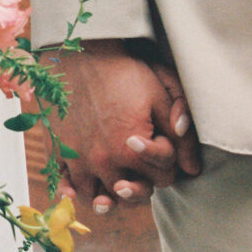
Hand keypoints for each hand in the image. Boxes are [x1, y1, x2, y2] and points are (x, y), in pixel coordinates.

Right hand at [47, 40, 201, 217]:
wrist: (79, 53)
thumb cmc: (123, 72)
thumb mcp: (161, 95)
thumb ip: (180, 134)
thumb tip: (192, 169)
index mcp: (133, 151)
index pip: (163, 179)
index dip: (168, 163)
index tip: (161, 143)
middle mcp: (105, 162)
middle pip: (132, 194)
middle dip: (143, 183)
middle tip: (143, 167)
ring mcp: (79, 160)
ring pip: (98, 198)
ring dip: (110, 194)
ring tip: (117, 182)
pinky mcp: (60, 153)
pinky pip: (66, 185)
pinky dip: (75, 190)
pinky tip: (82, 187)